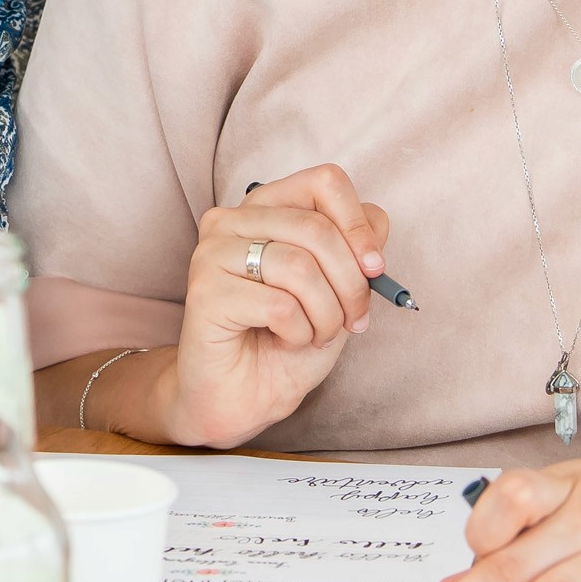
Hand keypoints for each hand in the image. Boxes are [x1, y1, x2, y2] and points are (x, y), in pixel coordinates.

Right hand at [161, 165, 390, 448]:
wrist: (243, 399)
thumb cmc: (287, 342)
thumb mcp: (337, 290)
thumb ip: (353, 251)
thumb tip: (375, 224)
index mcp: (265, 208)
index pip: (324, 182)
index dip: (359, 225)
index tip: (376, 269)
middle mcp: (231, 220)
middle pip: (317, 228)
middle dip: (351, 284)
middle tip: (354, 321)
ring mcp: (212, 253)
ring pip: (299, 267)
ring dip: (326, 314)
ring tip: (317, 335)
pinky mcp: (204, 291)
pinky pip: (279, 304)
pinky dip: (300, 332)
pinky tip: (287, 341)